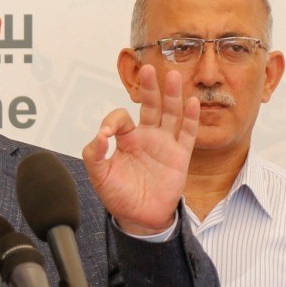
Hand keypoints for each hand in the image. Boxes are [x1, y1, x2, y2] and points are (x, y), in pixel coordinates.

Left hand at [81, 63, 199, 235]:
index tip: (105, 135)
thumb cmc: (120, 196)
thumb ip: (94, 155)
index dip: (113, 121)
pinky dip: (191, 118)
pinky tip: (192, 102)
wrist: (140, 218)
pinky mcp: (180, 155)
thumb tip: (97, 137)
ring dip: (172, 95)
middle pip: (150, 105)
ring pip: (170, 113)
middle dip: (149, 87)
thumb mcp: (99, 176)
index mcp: (127, 139)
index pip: (122, 118)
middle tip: (148, 68)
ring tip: (173, 76)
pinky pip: (188, 134)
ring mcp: (165, 144)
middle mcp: (147, 136)